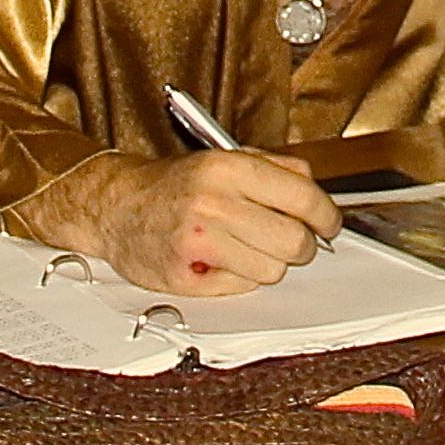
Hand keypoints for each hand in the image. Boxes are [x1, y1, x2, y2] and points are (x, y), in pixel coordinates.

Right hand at [20, 148, 341, 296]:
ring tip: (245, 246)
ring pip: (274, 270)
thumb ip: (273, 167)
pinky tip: (221, 259)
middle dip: (302, 246)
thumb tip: (314, 189)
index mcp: (227, 167)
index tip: (329, 224)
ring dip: (269, 262)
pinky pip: (244, 287)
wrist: (115, 206)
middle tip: (292, 241)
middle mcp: (213, 203)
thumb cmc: (172, 184)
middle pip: (294, 242)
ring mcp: (198, 243)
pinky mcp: (187, 276)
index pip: (302, 197)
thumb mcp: (222, 157)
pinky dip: (242, 276)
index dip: (326, 215)